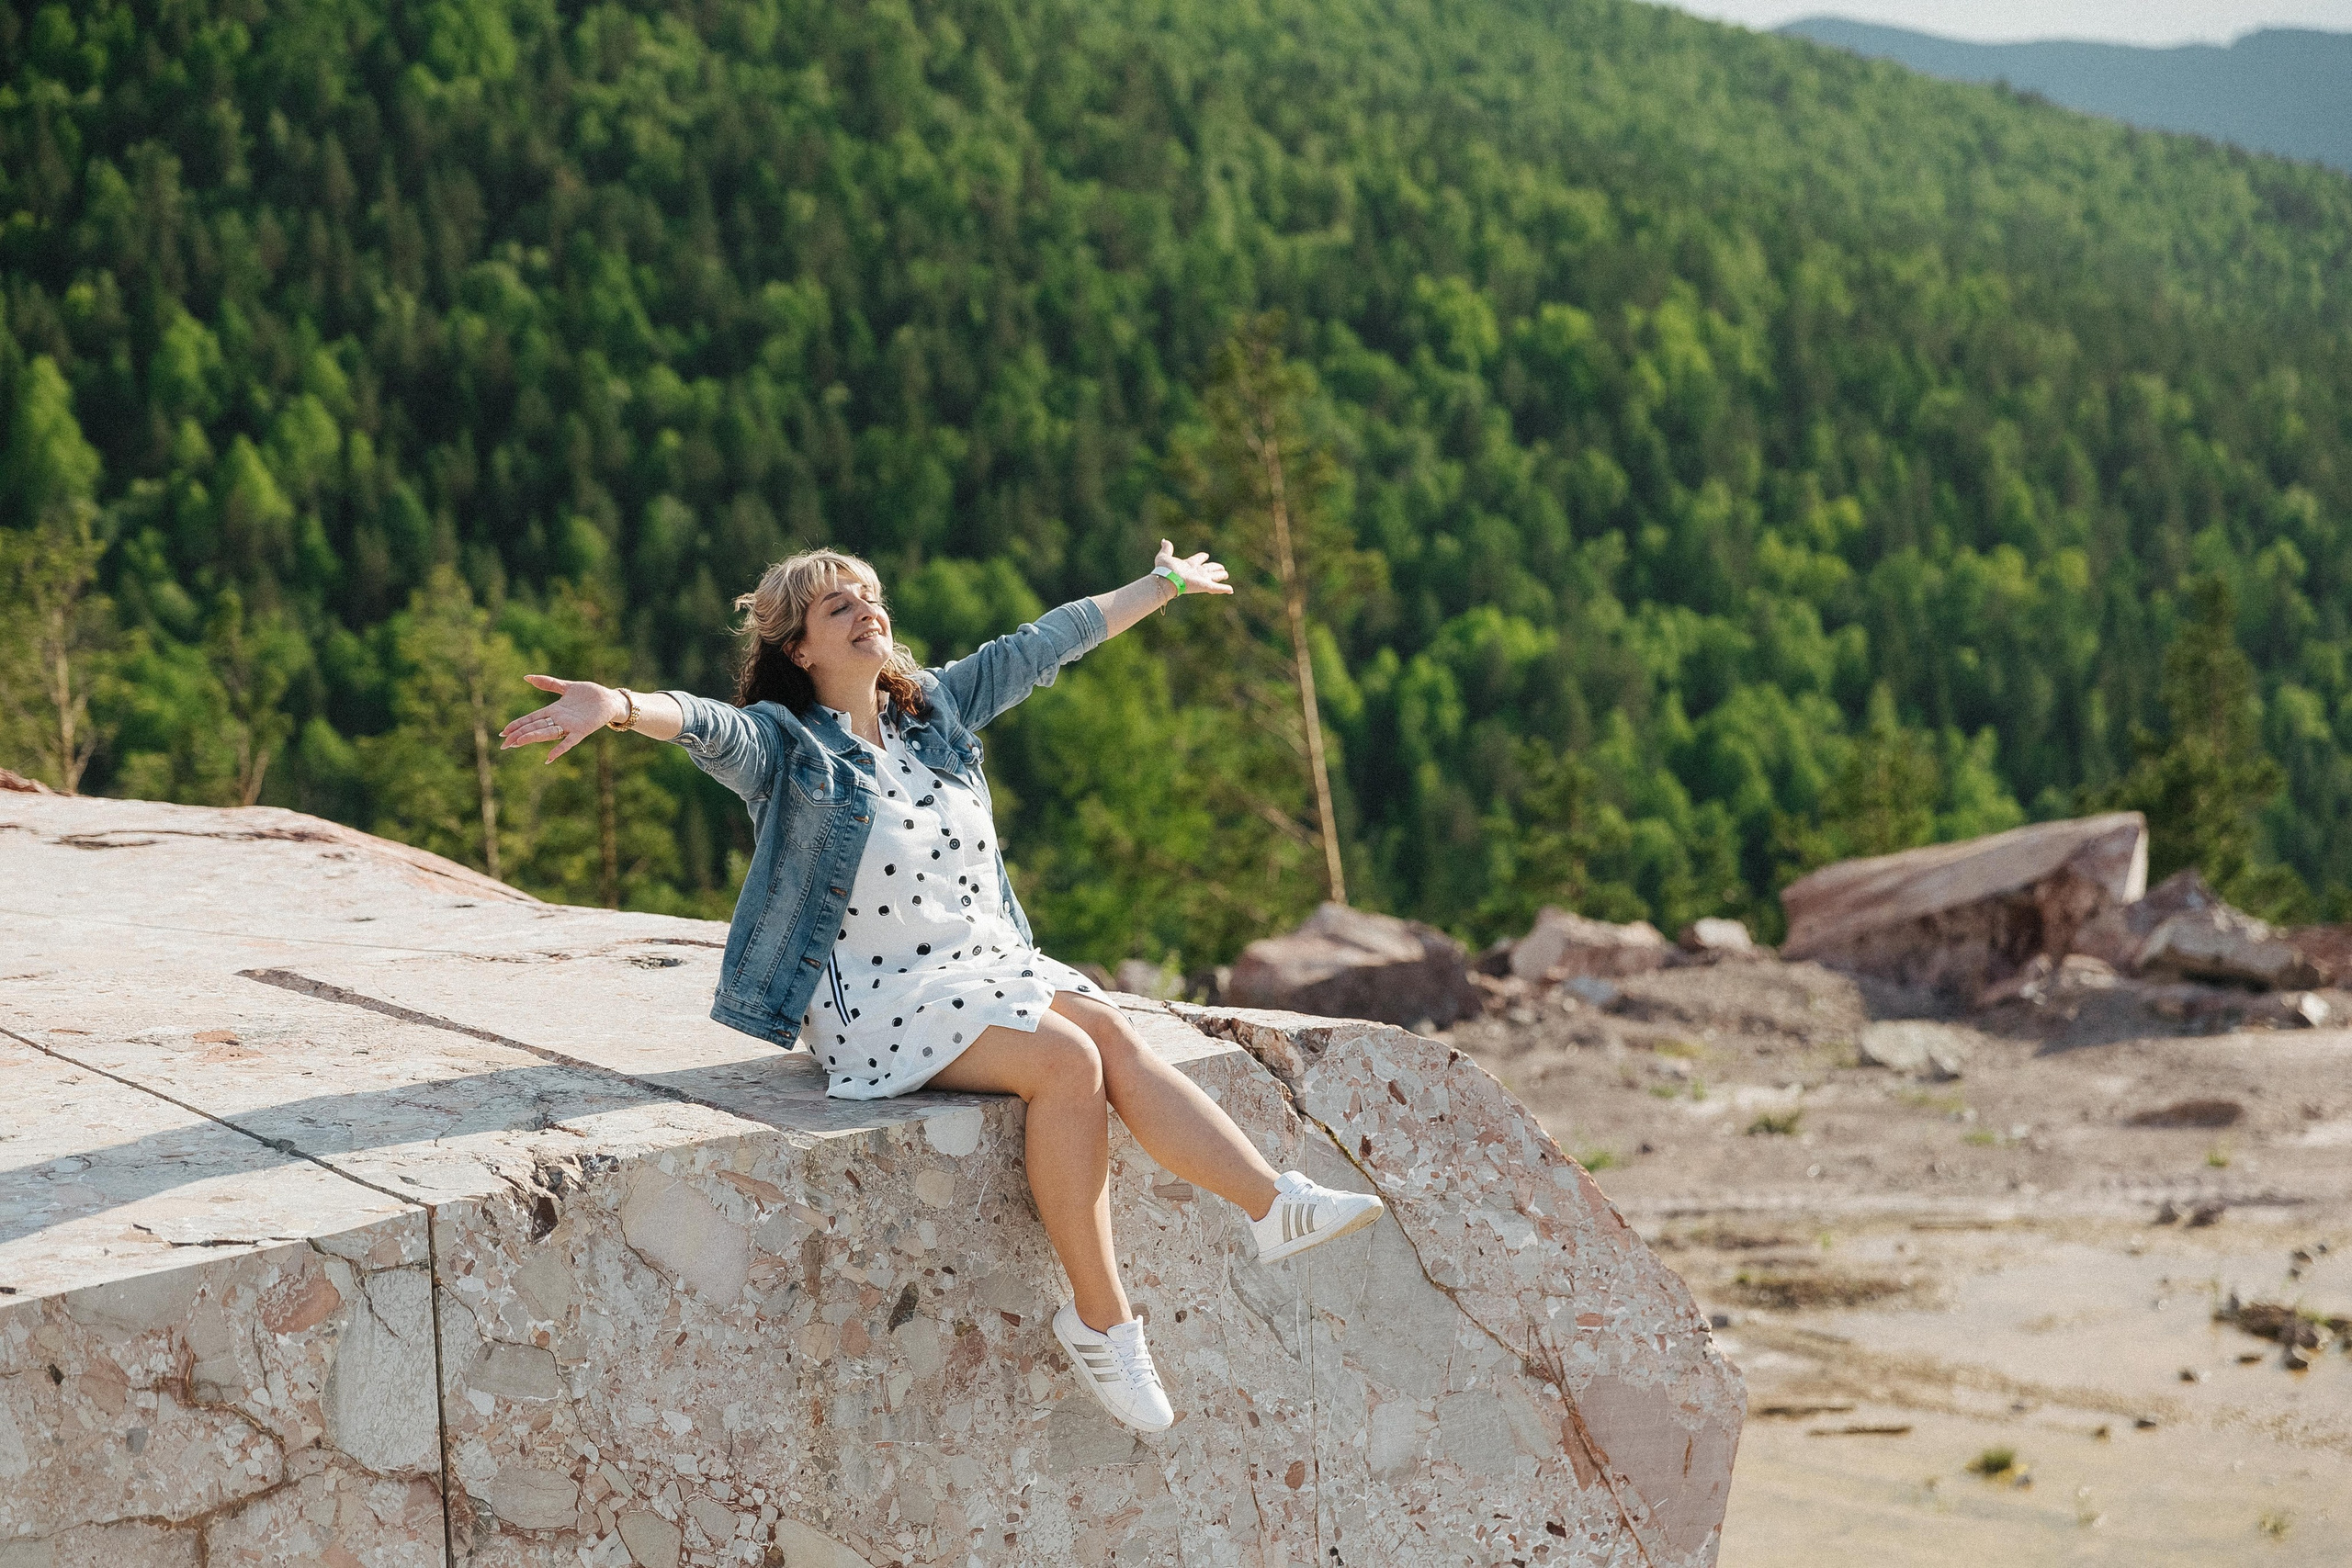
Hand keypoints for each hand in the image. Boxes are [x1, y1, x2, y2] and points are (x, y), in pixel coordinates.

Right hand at [499, 674, 620, 762]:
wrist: (610, 699)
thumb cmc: (589, 694)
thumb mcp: (566, 687)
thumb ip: (548, 683)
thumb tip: (526, 677)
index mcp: (554, 710)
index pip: (531, 719)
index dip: (518, 724)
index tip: (503, 732)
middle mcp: (559, 720)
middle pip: (535, 727)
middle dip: (519, 735)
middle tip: (504, 744)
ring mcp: (569, 726)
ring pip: (547, 733)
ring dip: (533, 738)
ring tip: (518, 743)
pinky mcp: (582, 730)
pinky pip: (569, 742)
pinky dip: (559, 749)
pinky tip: (549, 758)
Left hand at [1154, 538, 1232, 595]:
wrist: (1167, 580)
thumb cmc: (1165, 569)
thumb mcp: (1164, 556)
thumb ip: (1166, 548)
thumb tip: (1164, 540)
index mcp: (1188, 565)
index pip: (1197, 560)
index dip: (1201, 557)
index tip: (1205, 555)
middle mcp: (1196, 573)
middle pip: (1207, 569)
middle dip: (1214, 568)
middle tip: (1221, 567)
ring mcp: (1201, 579)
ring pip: (1213, 577)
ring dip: (1220, 576)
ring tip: (1226, 574)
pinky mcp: (1205, 586)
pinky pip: (1217, 588)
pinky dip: (1224, 589)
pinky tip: (1231, 590)